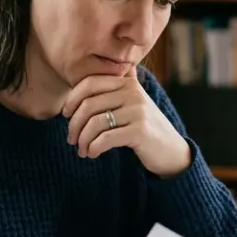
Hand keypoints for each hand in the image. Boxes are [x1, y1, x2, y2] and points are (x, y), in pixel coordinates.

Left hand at [62, 72, 191, 177]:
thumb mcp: (130, 104)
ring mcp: (138, 111)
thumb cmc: (142, 128)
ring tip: (81, 150)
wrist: (170, 150)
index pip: (90, 82)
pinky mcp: (140, 131)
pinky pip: (105, 138)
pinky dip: (93, 148)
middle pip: (89, 104)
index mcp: (128, 83)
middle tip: (71, 139)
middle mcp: (133, 93)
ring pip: (95, 123)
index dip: (72, 98)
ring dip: (83, 140)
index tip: (65, 114)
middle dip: (74, 124)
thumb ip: (113, 90)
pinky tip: (92, 154)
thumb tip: (78, 86)